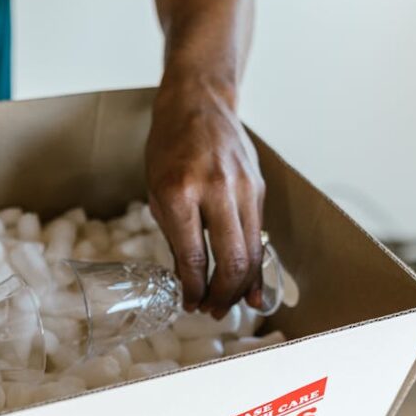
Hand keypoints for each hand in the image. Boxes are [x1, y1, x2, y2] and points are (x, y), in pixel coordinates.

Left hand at [145, 76, 264, 316]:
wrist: (199, 103)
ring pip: (253, 251)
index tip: (189, 304)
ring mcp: (242, 188)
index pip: (193, 256)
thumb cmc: (169, 147)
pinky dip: (256, 264)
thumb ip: (174, 235)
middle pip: (232, 259)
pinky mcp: (258, 188)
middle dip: (223, 295)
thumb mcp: (156, 191)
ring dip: (242, 285)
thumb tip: (188, 280)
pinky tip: (251, 285)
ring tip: (230, 304)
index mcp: (180, 192)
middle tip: (212, 312)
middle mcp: (216, 190)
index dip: (193, 289)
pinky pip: (260, 235)